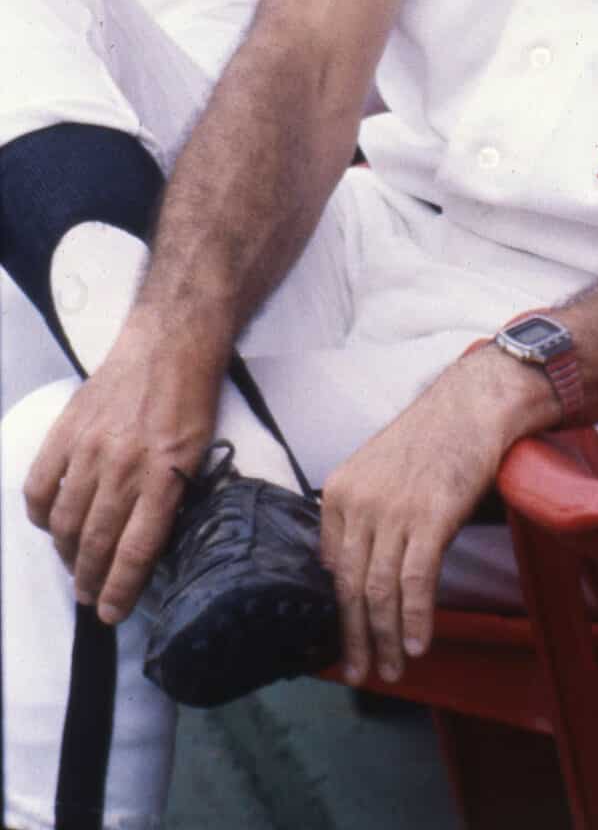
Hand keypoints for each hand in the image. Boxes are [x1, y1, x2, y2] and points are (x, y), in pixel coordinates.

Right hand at [24, 321, 220, 623]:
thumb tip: (148, 545)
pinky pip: (39, 485)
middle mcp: (125, 466)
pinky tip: (49, 524)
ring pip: (65, 521)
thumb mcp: (200, 451)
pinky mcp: (67, 430)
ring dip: (67, 553)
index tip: (112, 614)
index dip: (121, 589)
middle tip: (89, 597)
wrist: (170, 341)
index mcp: (166, 473)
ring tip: (74, 566)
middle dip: (91, 580)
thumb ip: (173, 496)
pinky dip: (39, 513)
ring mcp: (91, 448)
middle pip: (98, 542)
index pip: (136, 548)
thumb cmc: (192, 398)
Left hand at [320, 347, 549, 683]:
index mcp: (338, 491)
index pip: (330, 566)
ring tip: (393, 669)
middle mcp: (359, 503)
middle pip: (350, 587)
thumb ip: (361, 514)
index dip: (339, 610)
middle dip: (356, 637)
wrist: (474, 403)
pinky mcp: (431, 517)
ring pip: (380, 592)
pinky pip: (415, 581)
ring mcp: (394, 511)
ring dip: (386, 639)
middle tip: (360, 673)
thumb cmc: (432, 436)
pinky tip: (418, 645)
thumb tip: (353, 570)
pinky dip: (415, 619)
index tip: (347, 640)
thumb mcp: (378, 469)